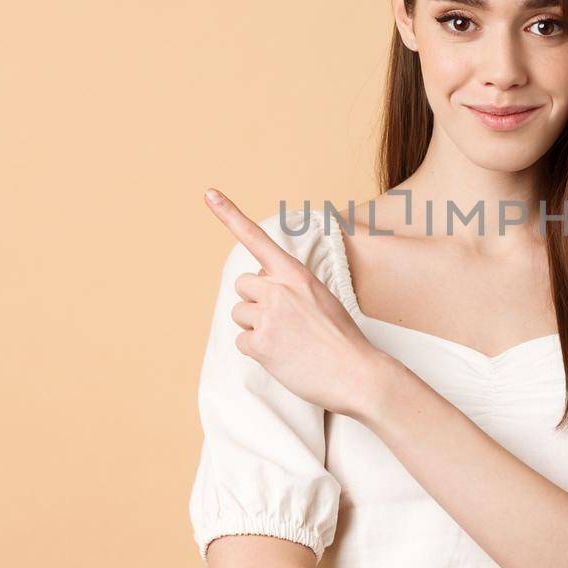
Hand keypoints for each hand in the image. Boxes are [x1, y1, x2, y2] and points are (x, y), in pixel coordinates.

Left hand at [204, 188, 387, 418]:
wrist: (357, 373)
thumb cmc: (341, 339)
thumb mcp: (321, 299)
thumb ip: (290, 288)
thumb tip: (259, 288)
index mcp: (296, 274)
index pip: (257, 239)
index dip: (230, 215)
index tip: (209, 193)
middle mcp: (279, 290)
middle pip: (243, 285)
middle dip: (255, 301)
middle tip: (282, 320)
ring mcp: (269, 316)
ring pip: (239, 314)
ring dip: (255, 327)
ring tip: (286, 340)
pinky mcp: (261, 344)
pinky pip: (242, 342)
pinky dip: (257, 351)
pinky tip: (282, 356)